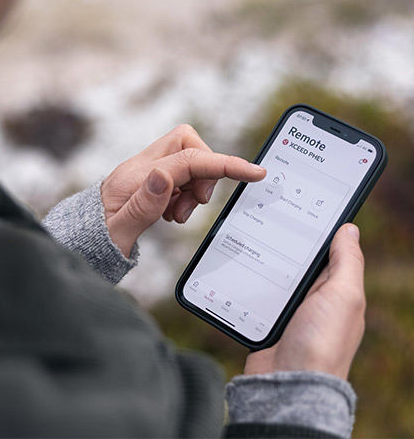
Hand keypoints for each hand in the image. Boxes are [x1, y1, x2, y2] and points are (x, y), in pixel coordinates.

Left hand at [101, 124, 265, 256]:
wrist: (81, 238)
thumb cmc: (96, 238)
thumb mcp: (118, 231)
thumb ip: (141, 205)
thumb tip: (162, 175)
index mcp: (136, 176)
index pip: (188, 160)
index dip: (223, 164)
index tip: (253, 172)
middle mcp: (142, 166)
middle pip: (188, 144)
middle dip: (205, 170)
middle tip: (195, 203)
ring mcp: (146, 171)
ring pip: (188, 161)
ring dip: (194, 187)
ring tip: (176, 214)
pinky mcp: (150, 179)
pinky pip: (180, 175)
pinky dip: (185, 193)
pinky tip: (170, 213)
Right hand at [244, 223, 365, 379]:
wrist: (286, 385)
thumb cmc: (321, 343)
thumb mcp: (343, 296)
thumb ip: (347, 262)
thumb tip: (350, 229)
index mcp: (337, 289)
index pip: (329, 250)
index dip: (319, 228)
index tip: (302, 203)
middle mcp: (314, 297)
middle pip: (297, 258)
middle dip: (285, 240)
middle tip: (269, 212)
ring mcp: (289, 308)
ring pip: (274, 270)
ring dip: (263, 258)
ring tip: (248, 232)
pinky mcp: (267, 317)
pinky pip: (256, 288)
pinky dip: (248, 278)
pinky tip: (237, 264)